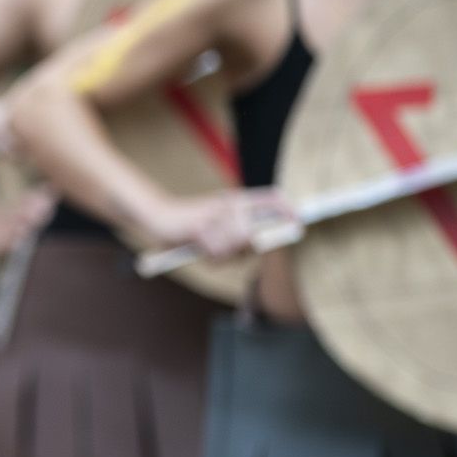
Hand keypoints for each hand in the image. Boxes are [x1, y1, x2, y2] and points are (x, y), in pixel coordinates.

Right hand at [141, 188, 295, 260]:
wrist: (158, 215)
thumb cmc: (191, 223)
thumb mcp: (219, 221)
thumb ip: (240, 231)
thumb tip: (261, 243)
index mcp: (235, 199)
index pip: (271, 198)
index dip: (288, 209)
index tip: (298, 221)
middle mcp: (228, 204)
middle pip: (255, 233)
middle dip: (244, 248)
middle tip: (225, 248)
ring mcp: (215, 216)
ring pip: (235, 247)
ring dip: (223, 255)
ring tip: (209, 249)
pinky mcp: (200, 229)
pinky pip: (217, 253)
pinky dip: (210, 258)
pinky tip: (199, 250)